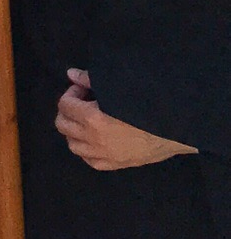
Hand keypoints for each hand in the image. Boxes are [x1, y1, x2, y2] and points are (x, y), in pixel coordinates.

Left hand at [56, 69, 195, 169]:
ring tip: (88, 122)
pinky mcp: (114, 165)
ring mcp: (103, 155)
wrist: (176, 130)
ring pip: (72, 145)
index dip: (72, 93)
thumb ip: (90, 80)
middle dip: (69, 111)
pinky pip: (89, 160)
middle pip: (62, 124)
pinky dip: (87, 150)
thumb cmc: (147, 106)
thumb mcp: (119, 88)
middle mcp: (93, 139)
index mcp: (93, 119)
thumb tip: (71, 74)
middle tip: (83, 104)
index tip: (84, 90)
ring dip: (75, 131)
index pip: (65, 105)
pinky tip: (96, 140)